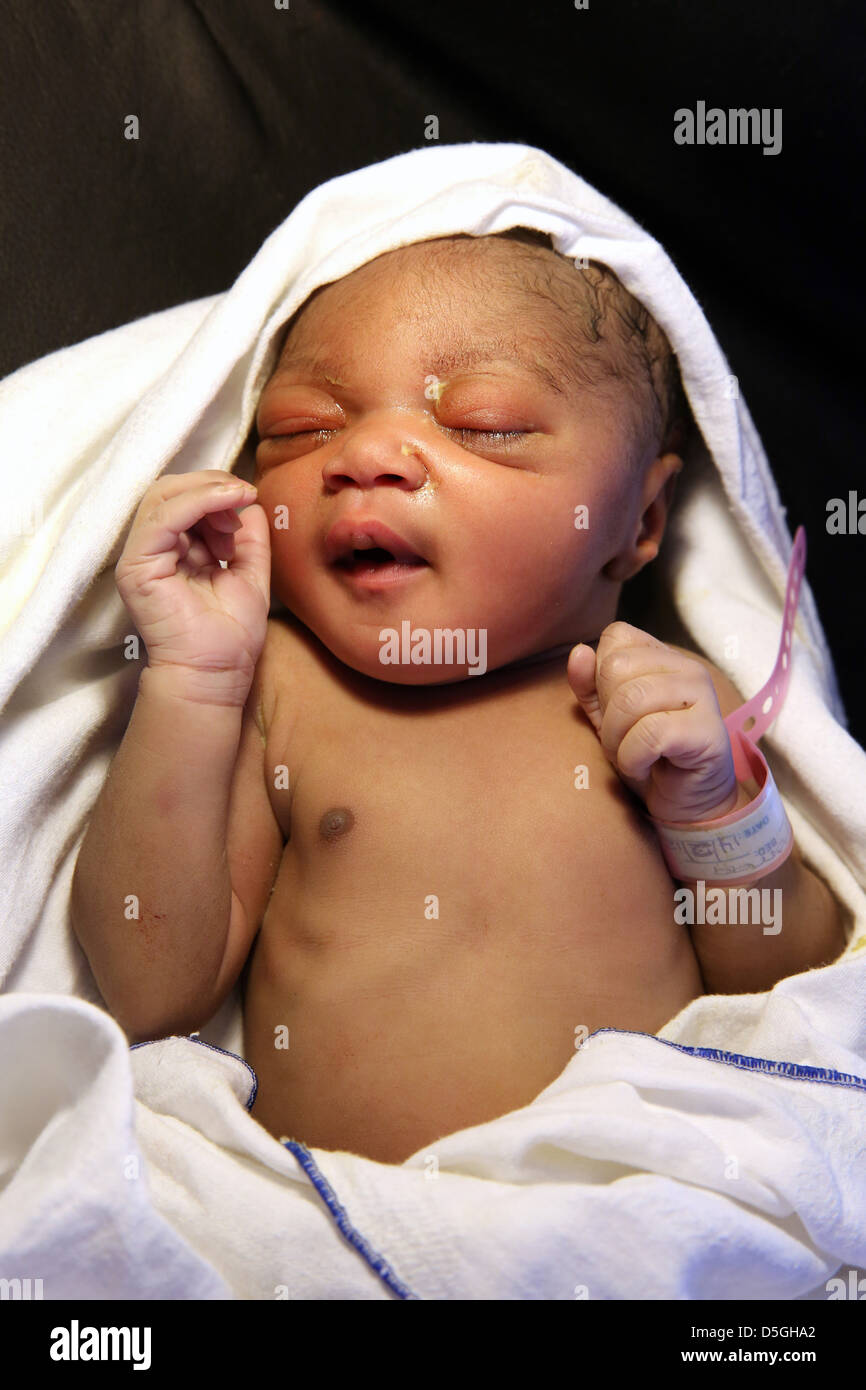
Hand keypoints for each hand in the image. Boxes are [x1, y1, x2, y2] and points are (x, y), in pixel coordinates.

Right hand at [114, 471, 270, 698]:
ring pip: (164, 495)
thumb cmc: (230, 636)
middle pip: (172, 490)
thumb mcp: (249, 573)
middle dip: (213, 486)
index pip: (186, 500)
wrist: (218, 674)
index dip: (218, 492)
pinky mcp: (137, 566)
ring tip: (237, 509)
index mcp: (176, 551)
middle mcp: (154, 550)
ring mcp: (141, 556)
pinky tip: (227, 502)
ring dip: (209, 493)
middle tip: (244, 499)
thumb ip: (248, 538)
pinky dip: (197, 501)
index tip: (249, 500)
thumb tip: (248, 502)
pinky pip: (163, 517)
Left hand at [567, 621, 739, 823]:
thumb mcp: (606, 719)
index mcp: (663, 657)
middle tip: (625, 740)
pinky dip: (634, 759)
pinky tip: (648, 766)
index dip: (601, 679)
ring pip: (630, 700)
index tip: (617, 712)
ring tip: (635, 755)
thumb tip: (578, 652)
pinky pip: (649, 734)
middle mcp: (687, 668)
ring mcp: (702, 695)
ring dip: (618, 740)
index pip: (616, 637)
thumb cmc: (647, 756)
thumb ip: (588, 686)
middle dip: (607, 714)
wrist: (686, 803)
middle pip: (616, 667)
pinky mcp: (708, 730)